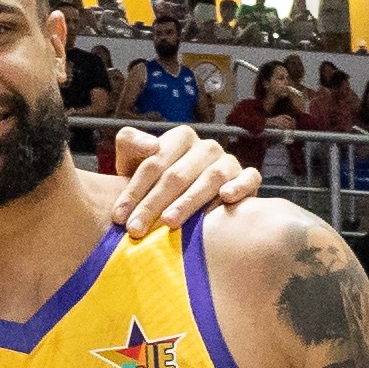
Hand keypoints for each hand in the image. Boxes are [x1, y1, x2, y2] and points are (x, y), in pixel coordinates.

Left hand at [106, 125, 263, 237]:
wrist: (183, 199)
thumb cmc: (154, 182)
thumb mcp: (134, 161)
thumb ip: (131, 144)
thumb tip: (151, 145)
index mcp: (180, 137)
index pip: (154, 163)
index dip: (134, 191)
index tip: (118, 217)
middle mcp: (206, 147)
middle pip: (177, 175)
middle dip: (153, 204)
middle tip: (136, 230)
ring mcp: (228, 161)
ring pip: (210, 178)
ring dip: (189, 201)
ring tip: (169, 222)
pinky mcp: (247, 177)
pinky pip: (249, 179)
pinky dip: (239, 187)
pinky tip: (226, 198)